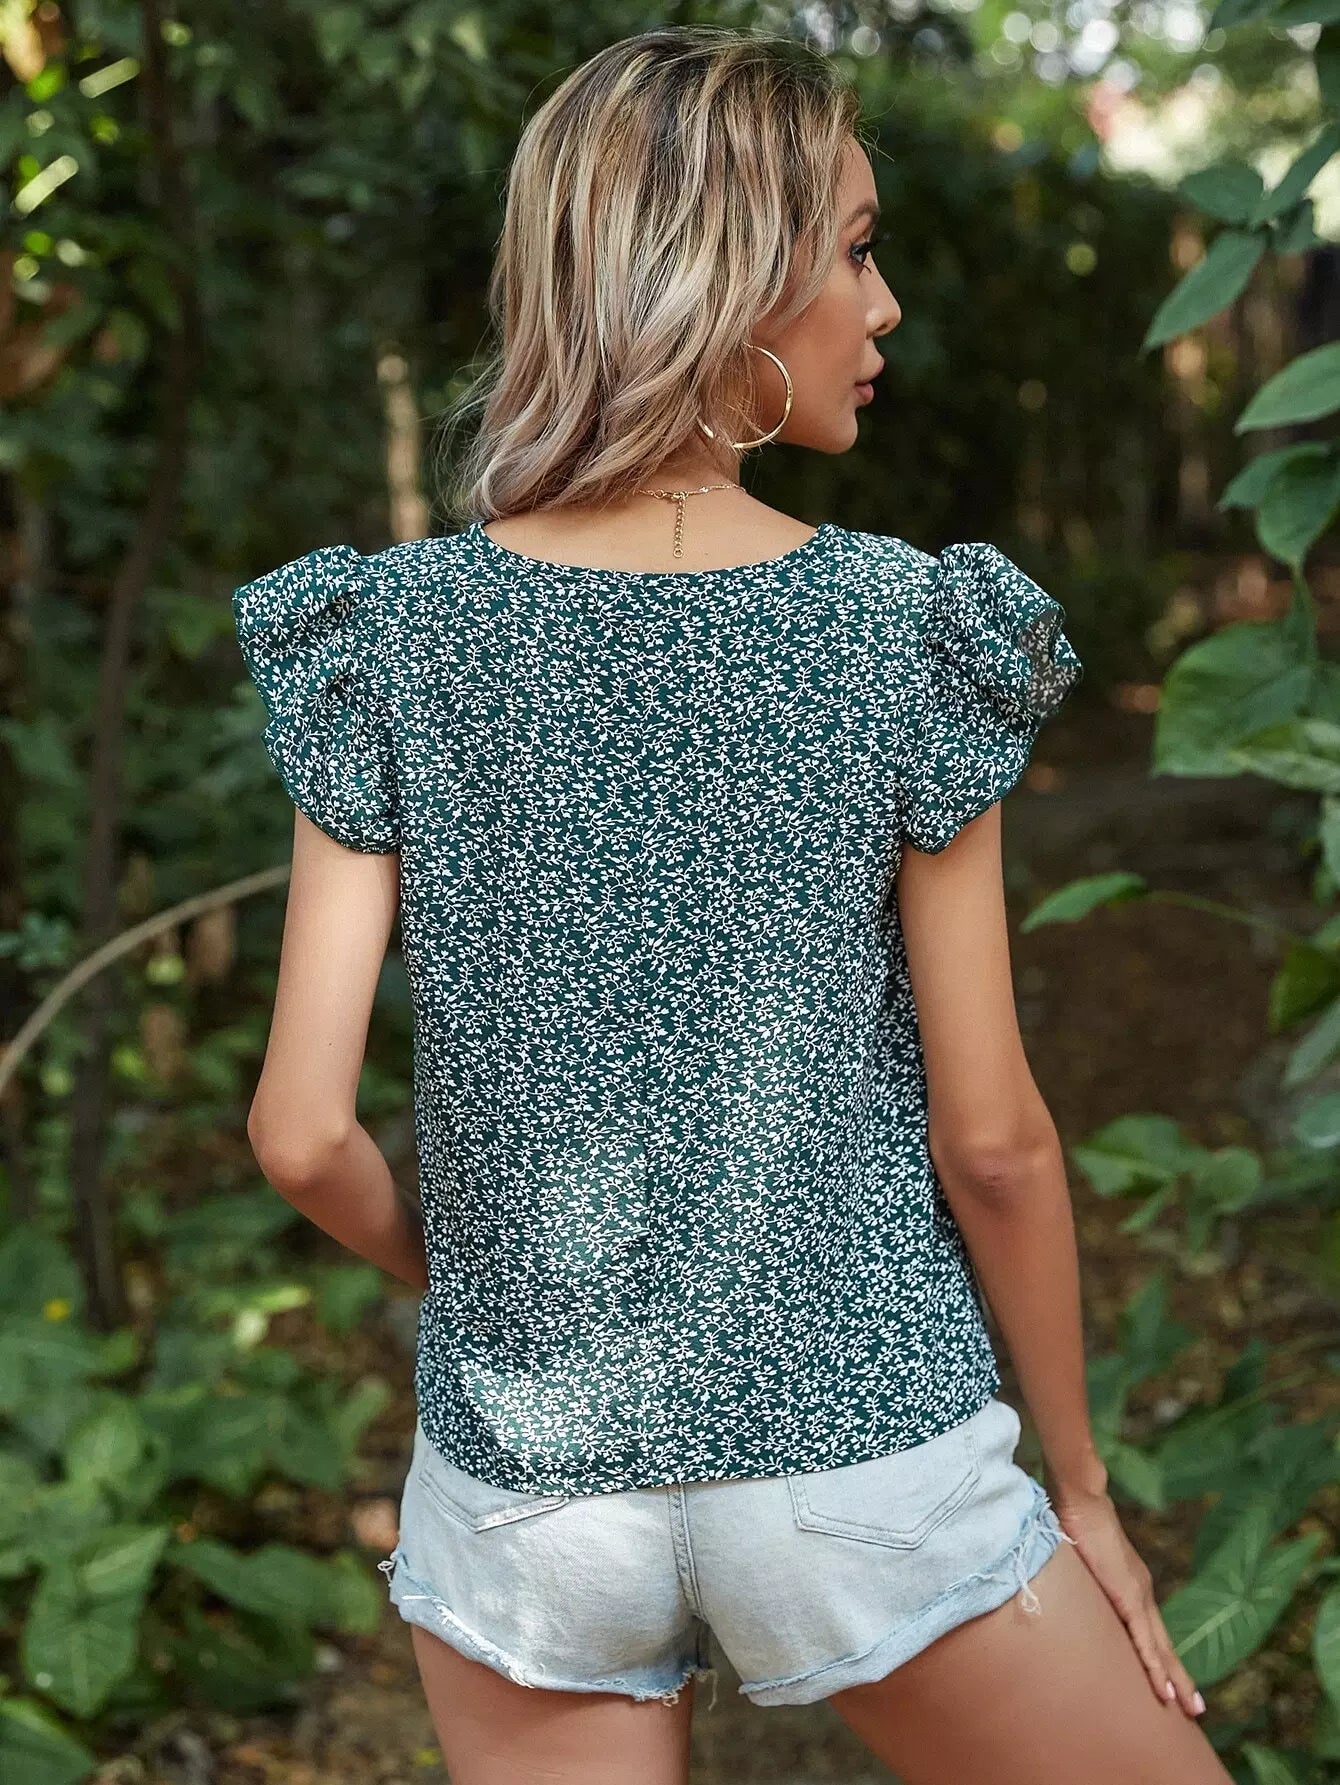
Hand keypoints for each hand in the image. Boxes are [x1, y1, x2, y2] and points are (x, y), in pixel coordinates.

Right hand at [1048, 1483, 1205, 1720]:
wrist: (1079, 1495)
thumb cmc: (1072, 1518)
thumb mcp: (1078, 1557)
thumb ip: (1079, 1575)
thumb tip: (1065, 1585)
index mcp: (1131, 1582)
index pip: (1151, 1627)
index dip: (1162, 1655)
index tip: (1173, 1681)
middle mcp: (1141, 1590)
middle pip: (1163, 1643)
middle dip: (1179, 1676)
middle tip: (1196, 1710)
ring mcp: (1137, 1593)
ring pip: (1160, 1647)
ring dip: (1174, 1678)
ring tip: (1189, 1708)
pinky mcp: (1127, 1595)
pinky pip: (1144, 1640)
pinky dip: (1155, 1666)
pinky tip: (1163, 1688)